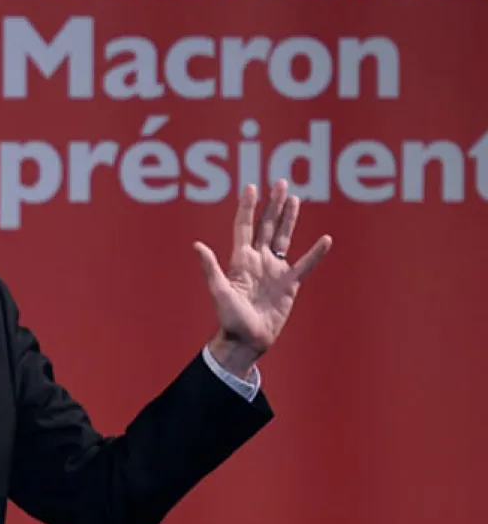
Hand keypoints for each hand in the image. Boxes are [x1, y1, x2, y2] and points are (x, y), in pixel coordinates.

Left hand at [192, 179, 331, 373]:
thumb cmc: (229, 318)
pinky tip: (325, 239)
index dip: (248, 207)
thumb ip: (211, 267)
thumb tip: (197, 245)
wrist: (246, 340)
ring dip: (289, 219)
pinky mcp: (289, 284)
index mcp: (240, 260)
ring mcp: (274, 270)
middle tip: (281, 183)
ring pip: (284, 238)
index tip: (252, 186)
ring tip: (294, 198)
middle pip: (267, 226)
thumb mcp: (218, 291)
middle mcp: (258, 260)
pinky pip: (305, 264)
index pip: (244, 226)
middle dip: (273, 205)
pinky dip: (315, 253)